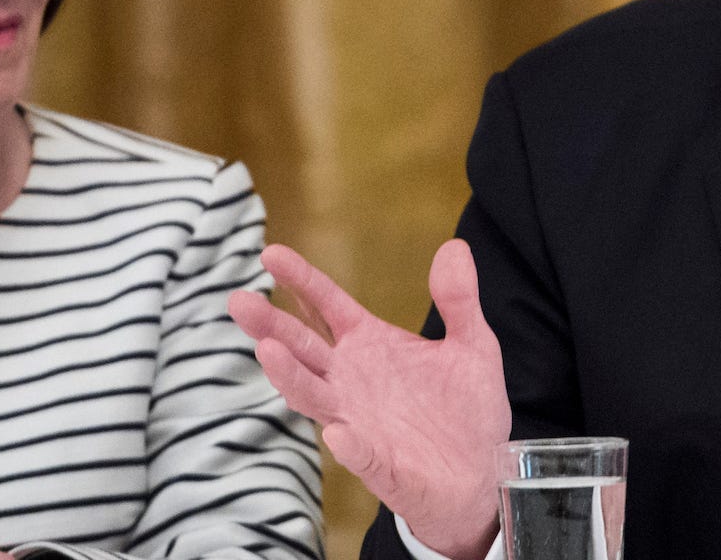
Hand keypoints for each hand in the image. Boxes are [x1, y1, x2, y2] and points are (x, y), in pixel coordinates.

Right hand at [230, 240, 510, 559]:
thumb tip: (455, 246)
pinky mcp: (378, 463)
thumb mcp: (473, 345)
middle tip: (239, 300)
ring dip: (290, 377)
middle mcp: (351, 379)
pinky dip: (348, 444)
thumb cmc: (465, 408)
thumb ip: (459, 299)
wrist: (481, 472)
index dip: (300, 280)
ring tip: (267, 352)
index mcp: (369, 343)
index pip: (325, 305)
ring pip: (313, 396)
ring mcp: (357, 420)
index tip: (270, 253)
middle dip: (270, 325)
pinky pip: (358, 453)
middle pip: (302, 346)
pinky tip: (338, 433)